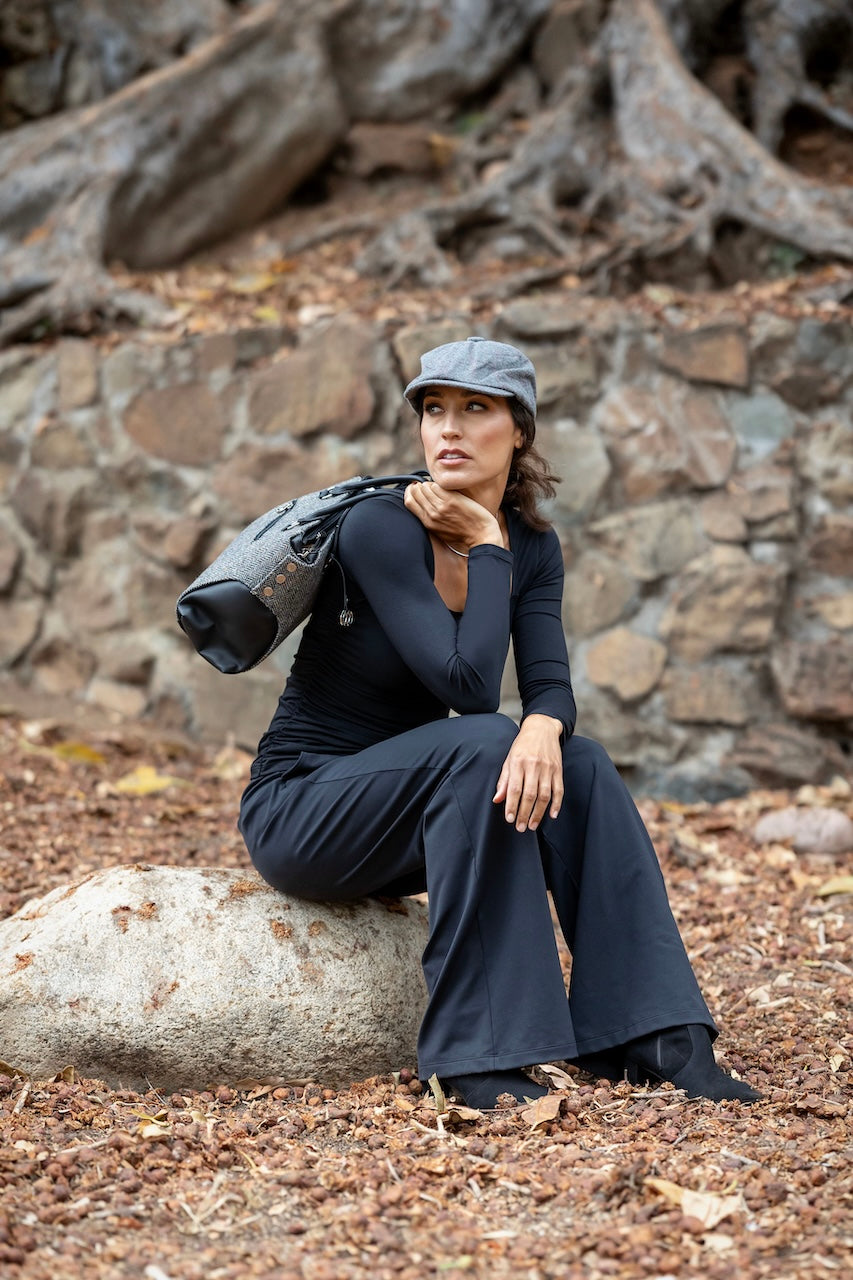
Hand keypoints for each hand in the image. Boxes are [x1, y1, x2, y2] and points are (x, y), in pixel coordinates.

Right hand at [404, 480, 500, 549]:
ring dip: (429, 483)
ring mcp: (441, 507)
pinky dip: (438, 483)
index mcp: (427, 523)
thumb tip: (425, 505)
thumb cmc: (464, 534)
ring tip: (435, 485)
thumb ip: (431, 519)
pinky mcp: (452, 500)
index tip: (414, 487)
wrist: (481, 536)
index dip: (410, 491)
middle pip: (416, 493)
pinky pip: (437, 486)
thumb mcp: (441, 530)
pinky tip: (444, 485)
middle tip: (425, 483)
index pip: (409, 502)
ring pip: (426, 487)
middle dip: (418, 485)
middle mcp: (432, 514)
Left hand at [492, 715, 563, 831]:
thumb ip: (504, 780)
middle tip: (520, 828)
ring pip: (545, 795)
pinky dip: (557, 804)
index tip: (509, 819)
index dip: (512, 805)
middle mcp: (534, 765)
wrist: (542, 728)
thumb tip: (497, 800)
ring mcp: (548, 768)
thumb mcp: (509, 759)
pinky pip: (559, 790)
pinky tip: (552, 815)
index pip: (515, 788)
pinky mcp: (558, 769)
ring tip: (532, 825)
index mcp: (518, 762)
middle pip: (530, 794)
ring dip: (539, 813)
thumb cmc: (522, 745)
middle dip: (524, 813)